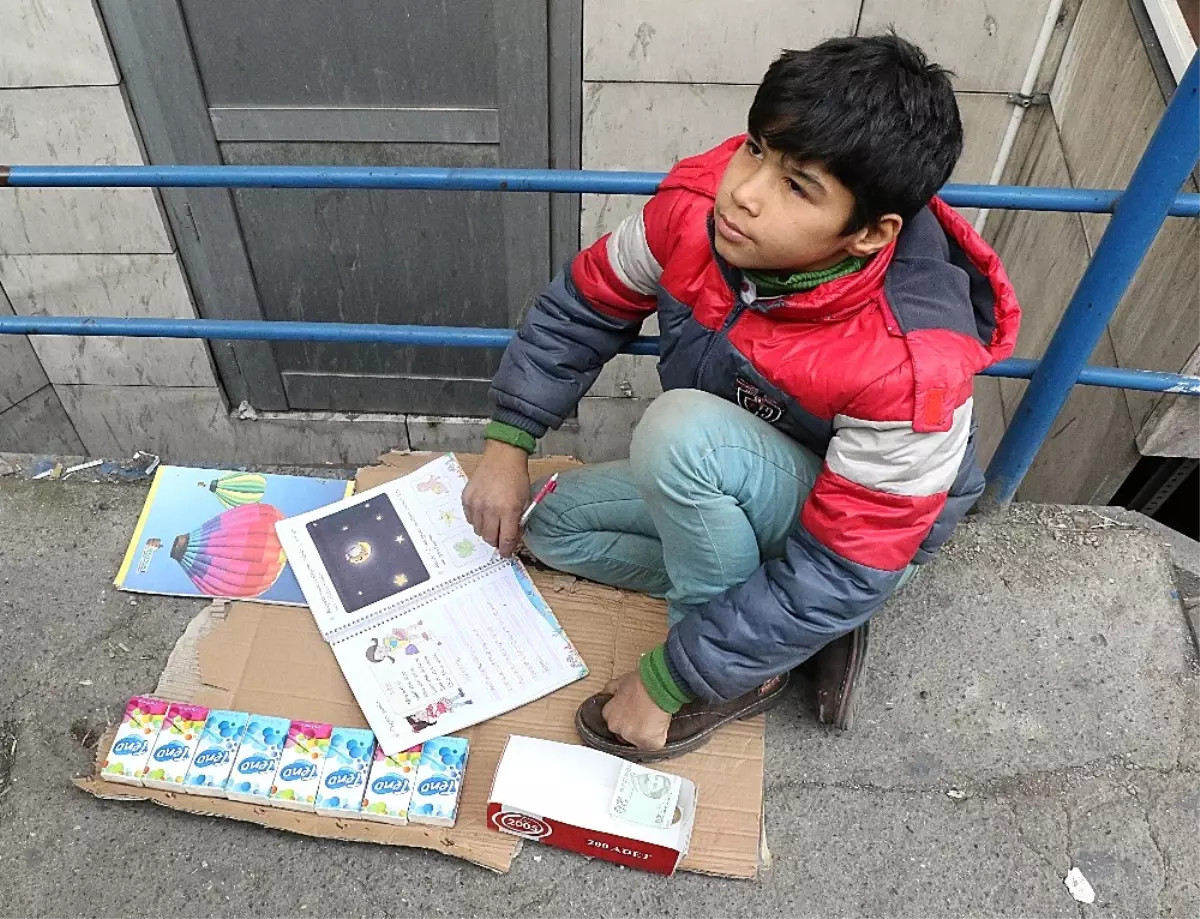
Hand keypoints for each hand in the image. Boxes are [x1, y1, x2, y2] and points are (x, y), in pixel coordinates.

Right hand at [462, 439, 530, 557]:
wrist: (502, 457)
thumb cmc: (517, 478)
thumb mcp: (526, 501)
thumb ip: (518, 521)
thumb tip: (512, 538)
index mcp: (508, 510)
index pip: (506, 540)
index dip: (507, 550)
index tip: (507, 553)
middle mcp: (490, 509)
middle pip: (490, 539)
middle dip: (496, 541)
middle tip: (501, 537)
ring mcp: (476, 504)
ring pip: (478, 531)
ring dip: (486, 530)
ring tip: (493, 521)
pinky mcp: (466, 498)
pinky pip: (470, 519)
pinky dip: (477, 520)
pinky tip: (484, 511)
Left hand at [601, 671, 671, 750]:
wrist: (658, 686)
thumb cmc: (642, 681)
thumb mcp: (620, 682)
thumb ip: (610, 691)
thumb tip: (606, 694)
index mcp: (609, 714)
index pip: (615, 722)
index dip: (627, 717)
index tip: (634, 713)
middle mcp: (617, 728)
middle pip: (626, 734)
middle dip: (635, 727)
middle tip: (646, 715)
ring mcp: (632, 737)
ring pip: (639, 741)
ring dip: (647, 733)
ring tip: (655, 719)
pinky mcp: (648, 743)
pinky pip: (654, 745)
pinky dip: (659, 737)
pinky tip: (661, 724)